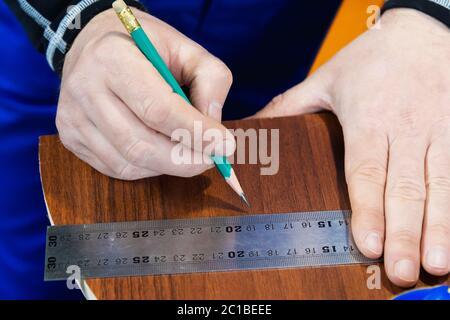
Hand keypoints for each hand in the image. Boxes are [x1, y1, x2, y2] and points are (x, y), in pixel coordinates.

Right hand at [57, 8, 234, 179]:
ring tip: (189, 154)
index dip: (196, 133)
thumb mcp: (188, 49)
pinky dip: (147, 169)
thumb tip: (214, 129)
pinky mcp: (70, 137)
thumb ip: (211, 82)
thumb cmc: (146, 47)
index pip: (158, 109)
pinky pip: (116, 168)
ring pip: (129, 163)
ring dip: (168, 167)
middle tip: (212, 159)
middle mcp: (85, 89)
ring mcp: (73, 117)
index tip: (225, 145)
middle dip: (185, 160)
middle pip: (141, 144)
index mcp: (113, 58)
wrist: (95, 43)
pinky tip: (161, 153)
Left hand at [255, 9, 449, 286]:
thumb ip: (289, 105)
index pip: (366, 171)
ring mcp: (440, 132)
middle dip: (405, 232)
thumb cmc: (372, 58)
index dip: (368, 209)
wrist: (426, 29)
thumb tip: (251, 127)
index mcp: (369, 119)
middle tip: (403, 271)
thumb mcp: (326, 78)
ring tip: (437, 264)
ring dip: (439, 228)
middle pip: (405, 188)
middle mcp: (407, 130)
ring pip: (440, 186)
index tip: (368, 243)